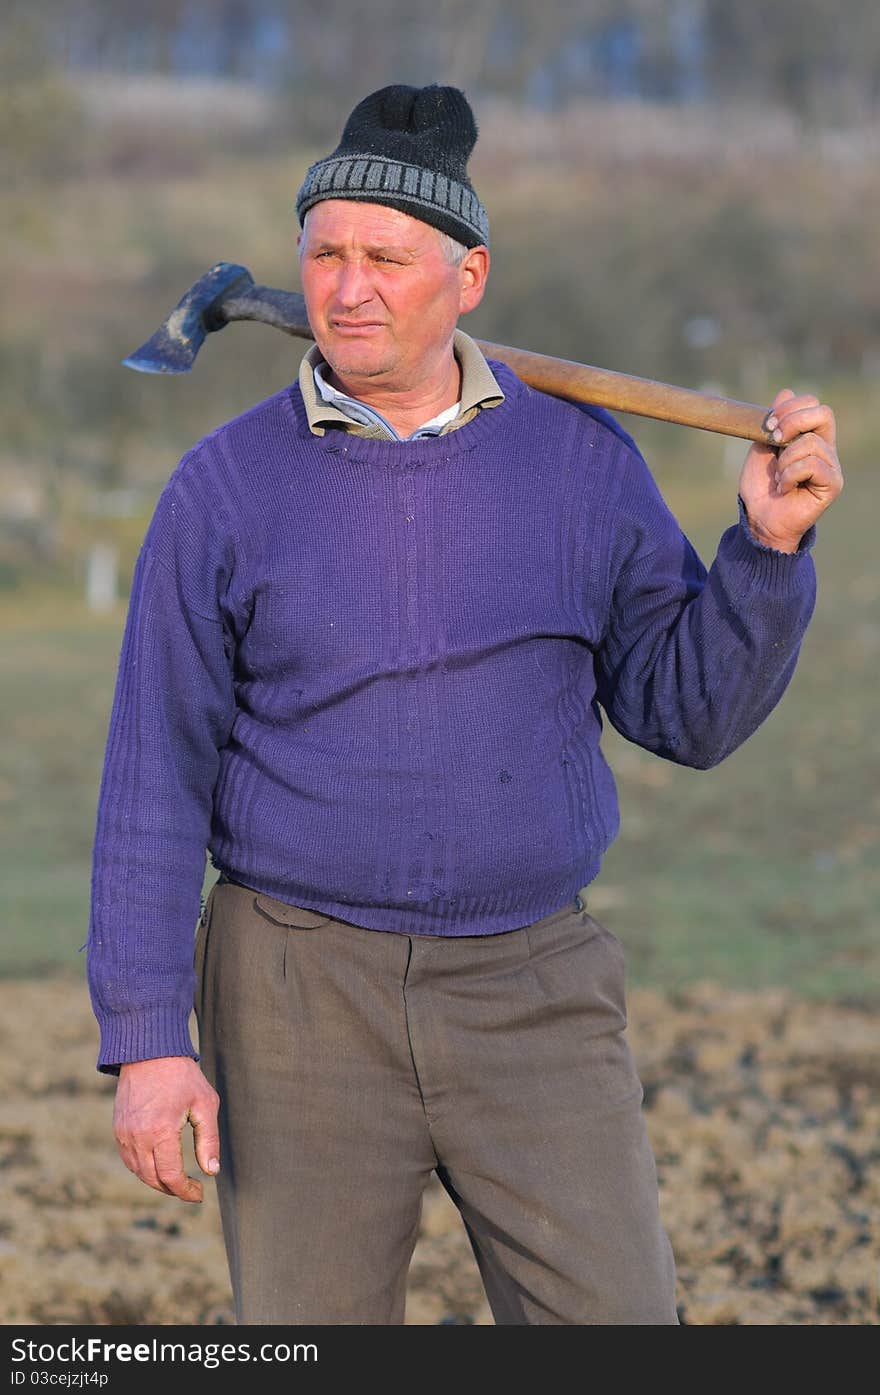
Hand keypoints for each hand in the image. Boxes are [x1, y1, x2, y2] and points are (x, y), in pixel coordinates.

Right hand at [114, 1056, 219, 1202]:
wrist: (150, 1051)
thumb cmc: (182, 1076)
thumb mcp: (205, 1104)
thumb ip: (208, 1140)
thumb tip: (211, 1172)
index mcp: (160, 1132)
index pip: (170, 1177)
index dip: (185, 1191)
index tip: (199, 1193)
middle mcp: (138, 1137)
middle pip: (153, 1179)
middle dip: (173, 1189)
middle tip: (191, 1188)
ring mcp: (124, 1133)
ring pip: (139, 1172)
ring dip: (157, 1181)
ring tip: (177, 1178)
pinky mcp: (118, 1128)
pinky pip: (129, 1158)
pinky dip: (143, 1168)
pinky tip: (159, 1164)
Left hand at [738, 388, 842, 552]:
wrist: (759, 519)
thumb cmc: (761, 486)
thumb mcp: (761, 448)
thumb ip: (773, 422)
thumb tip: (785, 392)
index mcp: (810, 435)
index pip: (812, 404)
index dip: (790, 407)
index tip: (768, 423)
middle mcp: (825, 448)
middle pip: (824, 413)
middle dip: (793, 421)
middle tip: (773, 440)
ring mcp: (831, 466)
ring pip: (811, 443)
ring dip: (785, 459)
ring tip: (778, 478)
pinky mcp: (832, 484)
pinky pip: (812, 465)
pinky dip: (790, 475)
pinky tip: (784, 488)